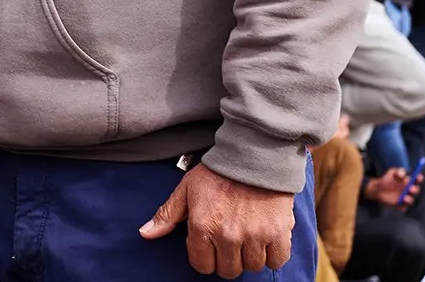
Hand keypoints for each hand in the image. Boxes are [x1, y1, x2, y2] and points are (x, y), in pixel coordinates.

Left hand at [141, 163, 294, 277]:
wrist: (254, 154)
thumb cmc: (219, 171)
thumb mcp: (186, 189)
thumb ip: (167, 214)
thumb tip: (146, 233)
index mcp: (202, 225)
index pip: (202, 265)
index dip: (205, 256)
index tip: (211, 244)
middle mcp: (227, 235)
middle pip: (229, 271)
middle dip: (228, 258)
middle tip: (231, 239)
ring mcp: (254, 235)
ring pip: (253, 267)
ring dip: (251, 255)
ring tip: (249, 235)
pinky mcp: (278, 232)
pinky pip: (277, 260)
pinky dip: (274, 254)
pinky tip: (267, 239)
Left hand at [363, 167, 419, 208]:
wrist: (378, 189)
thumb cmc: (387, 179)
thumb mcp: (392, 172)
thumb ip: (398, 171)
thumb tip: (403, 175)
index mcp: (409, 181)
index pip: (417, 180)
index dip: (419, 178)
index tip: (418, 176)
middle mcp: (409, 190)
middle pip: (416, 190)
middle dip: (414, 189)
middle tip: (410, 188)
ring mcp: (405, 198)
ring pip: (410, 200)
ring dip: (409, 199)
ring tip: (404, 198)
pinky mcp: (400, 205)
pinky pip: (402, 207)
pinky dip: (400, 206)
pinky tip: (397, 203)